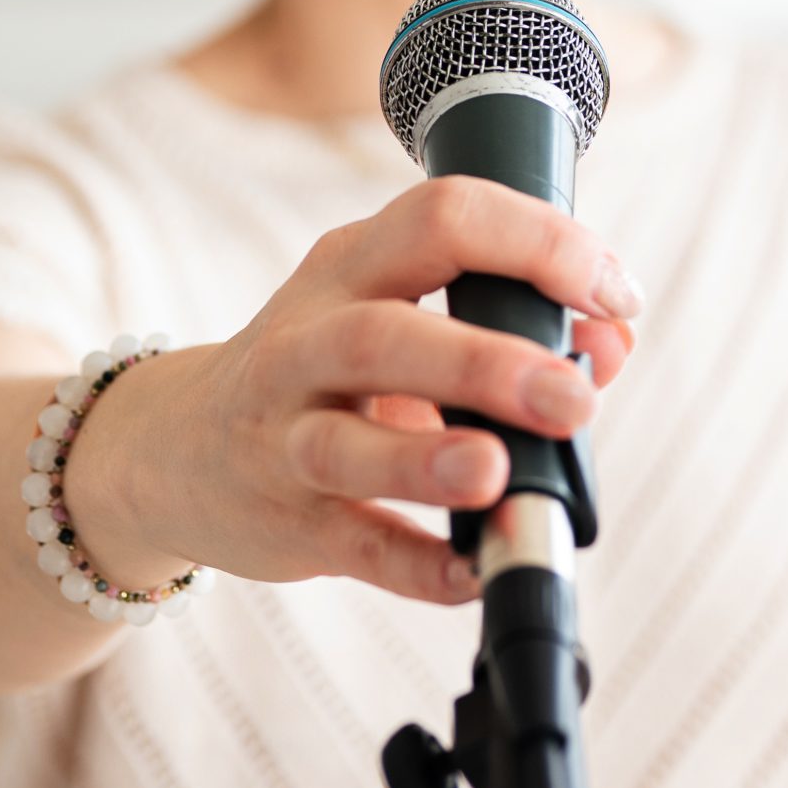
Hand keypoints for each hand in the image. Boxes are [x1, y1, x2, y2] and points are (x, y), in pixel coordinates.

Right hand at [67, 174, 641, 607]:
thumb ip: (512, 321)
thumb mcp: (396, 316)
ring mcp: (284, 434)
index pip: (442, 218)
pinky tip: (473, 570)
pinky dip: (415, 563)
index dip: (538, 245)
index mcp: (353, 266)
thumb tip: (613, 341)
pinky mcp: (285, 521)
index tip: (612, 293)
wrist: (175, 448)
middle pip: (385, 335)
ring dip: (428, 459)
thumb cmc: (322, 371)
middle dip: (486, 361)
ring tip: (499, 472)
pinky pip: (352, 545)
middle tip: (574, 398)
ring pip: (343, 444)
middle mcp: (307, 341)